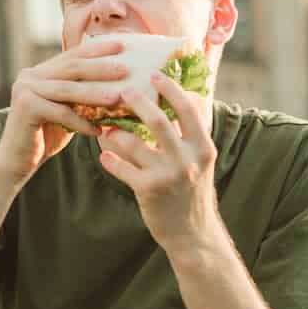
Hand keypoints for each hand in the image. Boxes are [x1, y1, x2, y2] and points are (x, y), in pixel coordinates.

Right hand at [0, 39, 130, 183]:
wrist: (17, 161)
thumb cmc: (46, 137)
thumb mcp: (67, 110)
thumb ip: (82, 97)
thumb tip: (118, 89)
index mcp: (40, 72)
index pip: (72, 56)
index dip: (97, 50)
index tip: (121, 45)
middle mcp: (30, 75)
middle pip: (71, 68)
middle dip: (100, 68)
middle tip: (125, 69)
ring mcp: (25, 89)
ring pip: (67, 89)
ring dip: (95, 94)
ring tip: (118, 98)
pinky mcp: (25, 107)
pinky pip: (60, 113)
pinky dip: (81, 122)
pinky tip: (98, 131)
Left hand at [96, 73, 220, 255]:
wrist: (192, 234)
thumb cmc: (192, 192)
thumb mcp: (200, 161)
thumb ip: (190, 135)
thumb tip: (180, 102)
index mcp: (203, 147)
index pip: (188, 109)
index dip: (170, 89)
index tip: (154, 74)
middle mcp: (188, 159)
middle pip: (159, 120)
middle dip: (138, 102)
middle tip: (122, 90)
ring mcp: (168, 175)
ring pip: (135, 144)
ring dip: (117, 132)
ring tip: (106, 127)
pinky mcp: (149, 191)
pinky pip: (123, 169)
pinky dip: (111, 160)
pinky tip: (103, 156)